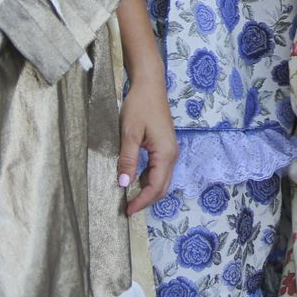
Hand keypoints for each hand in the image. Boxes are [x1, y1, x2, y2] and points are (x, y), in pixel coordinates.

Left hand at [118, 72, 177, 215]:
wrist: (150, 85)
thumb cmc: (139, 106)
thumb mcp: (129, 133)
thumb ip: (128, 159)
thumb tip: (124, 184)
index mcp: (165, 154)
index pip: (155, 187)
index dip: (141, 201)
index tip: (126, 211)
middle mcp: (172, 154)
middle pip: (162, 187)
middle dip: (146, 200)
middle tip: (127, 208)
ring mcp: (171, 150)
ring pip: (162, 180)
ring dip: (148, 190)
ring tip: (129, 197)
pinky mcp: (166, 146)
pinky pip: (160, 170)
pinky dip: (149, 179)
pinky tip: (135, 178)